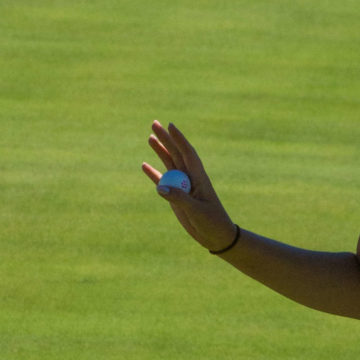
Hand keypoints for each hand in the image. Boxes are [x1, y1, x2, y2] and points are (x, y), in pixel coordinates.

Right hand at [142, 120, 236, 251]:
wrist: (215, 236)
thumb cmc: (211, 222)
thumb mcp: (196, 211)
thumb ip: (179, 199)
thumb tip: (160, 188)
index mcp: (199, 177)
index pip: (188, 153)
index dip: (179, 139)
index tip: (170, 125)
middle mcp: (190, 178)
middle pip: (176, 154)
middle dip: (166, 138)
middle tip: (154, 123)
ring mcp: (182, 185)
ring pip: (169, 163)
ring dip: (160, 151)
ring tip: (150, 137)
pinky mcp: (176, 195)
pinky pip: (162, 180)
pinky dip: (153, 173)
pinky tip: (144, 165)